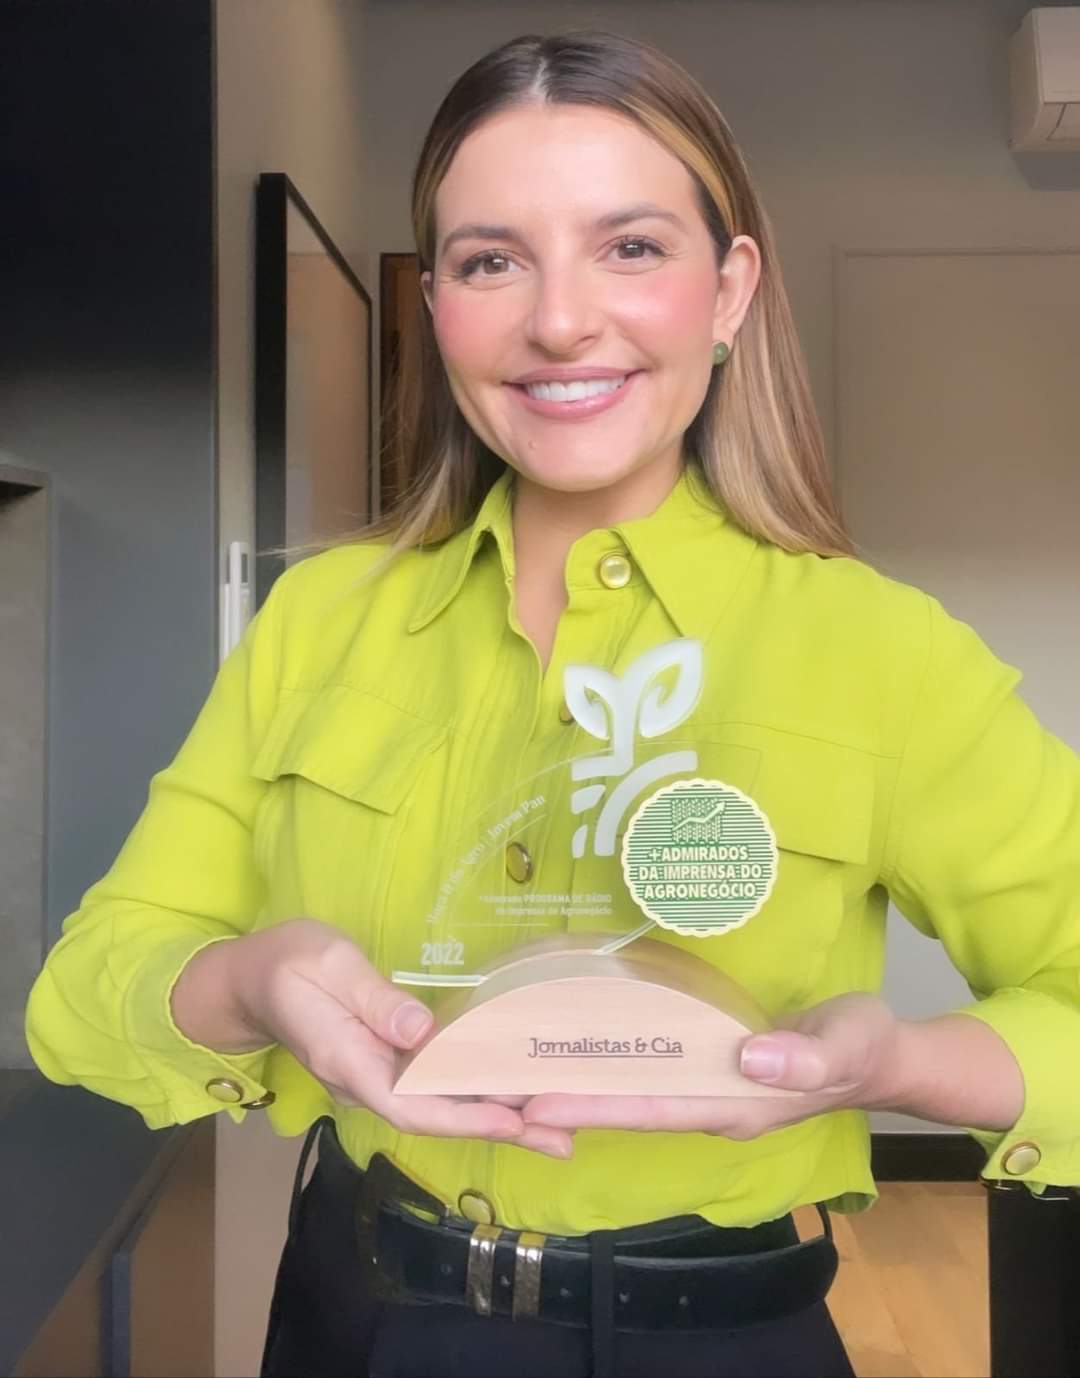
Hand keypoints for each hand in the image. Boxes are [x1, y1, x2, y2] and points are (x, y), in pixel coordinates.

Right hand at [175, 918, 573, 1158]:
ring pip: (438, 1106)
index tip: (514, 1121)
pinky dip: (475, 1092)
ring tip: (555, 1125)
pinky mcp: (383, 1063)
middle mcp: (364, 1081)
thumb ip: (374, 998)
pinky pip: (434, 1087)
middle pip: (435, 1117)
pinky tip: (512, 1091)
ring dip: (494, 1115)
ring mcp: (374, 1076)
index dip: (464, 1118)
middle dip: (498, 1129)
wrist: (251, 978)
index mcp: (348, 1060)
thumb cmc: (289, 961)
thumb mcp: (328, 963)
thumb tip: (422, 1029)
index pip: (410, 1105)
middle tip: (562, 1139)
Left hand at [519, 993, 906, 1139]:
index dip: (596, 1106)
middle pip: (629, 1106)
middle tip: (496, 1090)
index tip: (537, 1103)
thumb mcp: (846, 1045)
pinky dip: (608, 1063)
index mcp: (736, 1105)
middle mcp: (712, 1104)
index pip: (653, 1109)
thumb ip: (806, 1057)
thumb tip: (751, 1059)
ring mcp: (710, 1089)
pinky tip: (575, 1048)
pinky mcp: (710, 1067)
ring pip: (633, 1090)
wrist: (883, 1056)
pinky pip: (650, 1070)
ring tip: (515, 1072)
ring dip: (578, 1083)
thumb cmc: (864, 1048)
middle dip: (566, 1100)